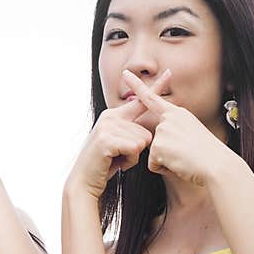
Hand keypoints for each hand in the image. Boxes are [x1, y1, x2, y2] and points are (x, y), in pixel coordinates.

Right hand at [66, 71, 168, 199]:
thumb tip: (149, 130)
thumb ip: (130, 131)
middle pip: (146, 132)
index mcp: (114, 115)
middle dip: (138, 150)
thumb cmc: (104, 164)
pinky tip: (113, 163)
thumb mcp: (118, 142)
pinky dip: (128, 162)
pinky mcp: (107, 139)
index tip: (169, 73)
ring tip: (115, 160)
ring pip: (143, 142)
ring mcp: (107, 127)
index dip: (156, 88)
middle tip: (118, 156)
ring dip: (133, 157)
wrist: (84, 180)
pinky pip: (135, 149)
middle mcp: (110, 117)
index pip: (140, 101)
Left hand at [123, 69, 232, 185]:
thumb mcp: (191, 133)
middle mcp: (168, 119)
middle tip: (186, 153)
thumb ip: (173, 130)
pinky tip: (179, 164)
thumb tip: (160, 139)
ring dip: (166, 161)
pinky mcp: (158, 146)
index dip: (137, 85)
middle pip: (153, 139)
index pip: (152, 98)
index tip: (125, 73)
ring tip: (185, 158)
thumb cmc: (208, 155)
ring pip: (153, 153)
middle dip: (164, 152)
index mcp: (177, 113)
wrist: (218, 165)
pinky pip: (153, 164)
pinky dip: (165, 169)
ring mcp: (163, 131)